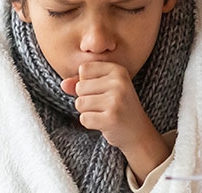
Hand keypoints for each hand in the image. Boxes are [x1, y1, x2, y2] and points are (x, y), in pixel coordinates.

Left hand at [61, 61, 168, 180]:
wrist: (139, 133)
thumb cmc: (119, 107)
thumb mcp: (104, 89)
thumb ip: (82, 83)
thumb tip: (63, 84)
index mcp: (118, 70)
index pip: (84, 69)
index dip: (86, 83)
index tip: (103, 91)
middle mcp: (119, 82)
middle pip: (80, 87)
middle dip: (86, 99)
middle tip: (105, 106)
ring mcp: (116, 100)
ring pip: (80, 103)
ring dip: (87, 112)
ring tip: (104, 114)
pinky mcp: (111, 118)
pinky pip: (84, 118)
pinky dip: (90, 123)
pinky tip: (104, 123)